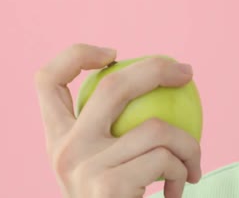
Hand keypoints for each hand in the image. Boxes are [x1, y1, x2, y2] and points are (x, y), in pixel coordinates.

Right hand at [35, 43, 200, 197]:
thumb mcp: (107, 164)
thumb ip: (115, 131)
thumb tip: (161, 80)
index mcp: (57, 139)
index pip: (46, 81)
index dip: (76, 55)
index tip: (115, 54)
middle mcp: (62, 149)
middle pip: (113, 86)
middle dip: (158, 69)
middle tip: (187, 73)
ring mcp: (83, 167)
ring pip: (157, 128)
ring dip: (189, 145)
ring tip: (192, 164)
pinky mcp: (108, 185)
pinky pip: (167, 158)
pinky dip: (185, 170)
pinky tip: (178, 189)